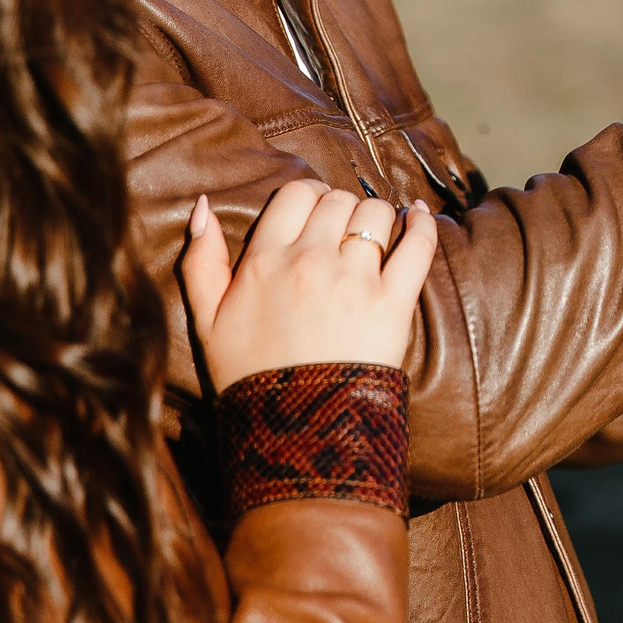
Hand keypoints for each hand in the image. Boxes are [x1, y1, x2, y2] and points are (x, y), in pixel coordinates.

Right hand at [179, 182, 434, 392]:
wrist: (295, 429)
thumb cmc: (249, 375)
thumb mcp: (207, 320)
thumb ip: (200, 260)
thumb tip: (204, 206)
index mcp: (265, 260)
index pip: (297, 193)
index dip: (310, 196)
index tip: (316, 214)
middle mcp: (310, 261)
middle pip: (339, 201)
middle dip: (342, 209)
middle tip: (343, 232)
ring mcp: (355, 279)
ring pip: (376, 215)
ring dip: (377, 218)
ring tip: (375, 236)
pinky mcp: (393, 302)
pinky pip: (417, 245)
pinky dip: (422, 225)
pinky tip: (418, 217)